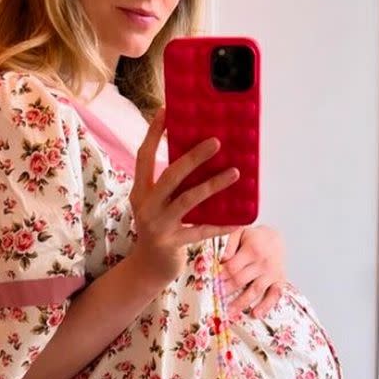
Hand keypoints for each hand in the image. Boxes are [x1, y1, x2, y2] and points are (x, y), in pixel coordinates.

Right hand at [129, 108, 245, 285]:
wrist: (148, 267)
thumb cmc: (160, 227)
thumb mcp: (157, 203)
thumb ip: (172, 184)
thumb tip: (201, 154)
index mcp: (140, 190)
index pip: (144, 156)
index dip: (154, 134)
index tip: (166, 111)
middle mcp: (146, 205)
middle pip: (170, 176)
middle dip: (193, 157)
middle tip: (216, 141)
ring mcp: (159, 226)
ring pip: (188, 201)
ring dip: (213, 185)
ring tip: (235, 172)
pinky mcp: (173, 244)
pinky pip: (201, 231)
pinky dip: (221, 224)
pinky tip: (239, 219)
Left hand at [219, 224, 286, 318]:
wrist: (275, 238)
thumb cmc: (254, 237)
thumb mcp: (240, 233)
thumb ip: (229, 243)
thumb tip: (221, 259)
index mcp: (252, 249)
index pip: (233, 267)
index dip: (221, 276)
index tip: (212, 283)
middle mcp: (263, 262)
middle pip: (241, 280)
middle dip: (227, 290)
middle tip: (216, 298)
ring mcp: (272, 273)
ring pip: (255, 290)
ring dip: (241, 302)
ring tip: (229, 312)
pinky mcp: (280, 280)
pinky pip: (275, 295)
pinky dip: (266, 306)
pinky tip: (256, 314)